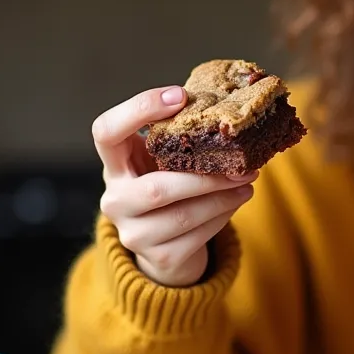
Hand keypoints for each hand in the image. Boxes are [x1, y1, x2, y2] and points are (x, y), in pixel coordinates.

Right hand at [93, 85, 257, 286]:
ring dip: (222, 197)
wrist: (164, 247)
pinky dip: (222, 217)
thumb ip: (180, 141)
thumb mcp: (164, 162)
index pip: (106, 131)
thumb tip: (227, 114)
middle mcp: (115, 200)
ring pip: (183, 215)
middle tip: (242, 164)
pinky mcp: (158, 258)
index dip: (138, 110)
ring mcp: (133, 233)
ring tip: (247, 181)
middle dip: (206, 176)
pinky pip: (197, 237)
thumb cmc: (168, 188)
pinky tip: (236, 201)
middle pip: (158, 188)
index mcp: (115, 165)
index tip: (180, 95)